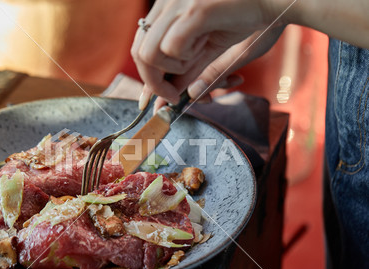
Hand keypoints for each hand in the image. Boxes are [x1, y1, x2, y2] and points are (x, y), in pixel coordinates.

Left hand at [131, 0, 280, 106]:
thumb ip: (196, 72)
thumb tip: (179, 97)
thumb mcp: (218, 52)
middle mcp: (169, 6)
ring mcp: (178, 5)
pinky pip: (170, 47)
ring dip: (169, 70)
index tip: (151, 105)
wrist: (283, 0)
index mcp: (172, 13)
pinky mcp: (194, 10)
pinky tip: (202, 49)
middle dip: (154, 83)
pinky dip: (182, 59)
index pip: (144, 49)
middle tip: (175, 97)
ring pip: (148, 53)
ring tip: (194, 64)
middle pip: (138, 53)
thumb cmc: (256, 22)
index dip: (146, 78)